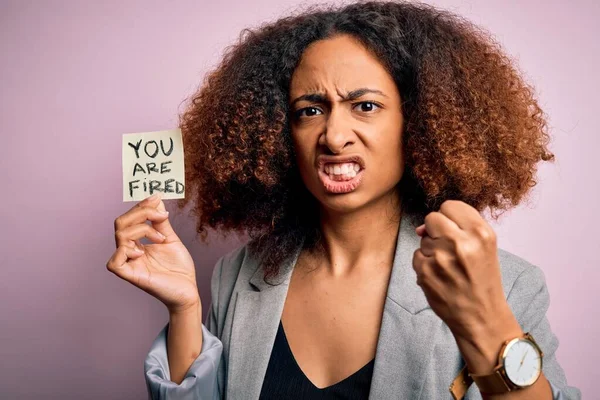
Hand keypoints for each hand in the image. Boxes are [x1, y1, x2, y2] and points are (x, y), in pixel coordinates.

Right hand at [107, 193, 199, 313]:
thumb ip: (161, 222)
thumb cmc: (178, 268)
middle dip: (140, 213)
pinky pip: (115, 262)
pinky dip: (127, 251)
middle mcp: (130, 251)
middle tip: (160, 215)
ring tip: (161, 238)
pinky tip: (143, 252)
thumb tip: (156, 200)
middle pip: (120, 223)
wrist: (188, 290)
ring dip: (143, 229)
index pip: (129, 218)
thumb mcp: (170, 239)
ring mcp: (129, 263)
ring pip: (120, 236)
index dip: (141, 206)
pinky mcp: (131, 276)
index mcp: (137, 242)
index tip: (157, 197)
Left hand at [412, 200, 518, 341]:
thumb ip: (460, 227)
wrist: (481, 316)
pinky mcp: (425, 272)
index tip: (454, 230)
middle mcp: (460, 243)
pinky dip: (425, 265)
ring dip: (431, 250)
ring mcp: (440, 258)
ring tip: (448, 267)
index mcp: (480, 233)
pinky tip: (440, 276)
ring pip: (423, 239)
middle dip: (436, 230)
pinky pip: (416, 256)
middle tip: (449, 248)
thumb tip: (423, 226)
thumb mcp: (485, 247)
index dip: (449, 218)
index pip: (450, 206)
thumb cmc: (482, 279)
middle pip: (432, 218)